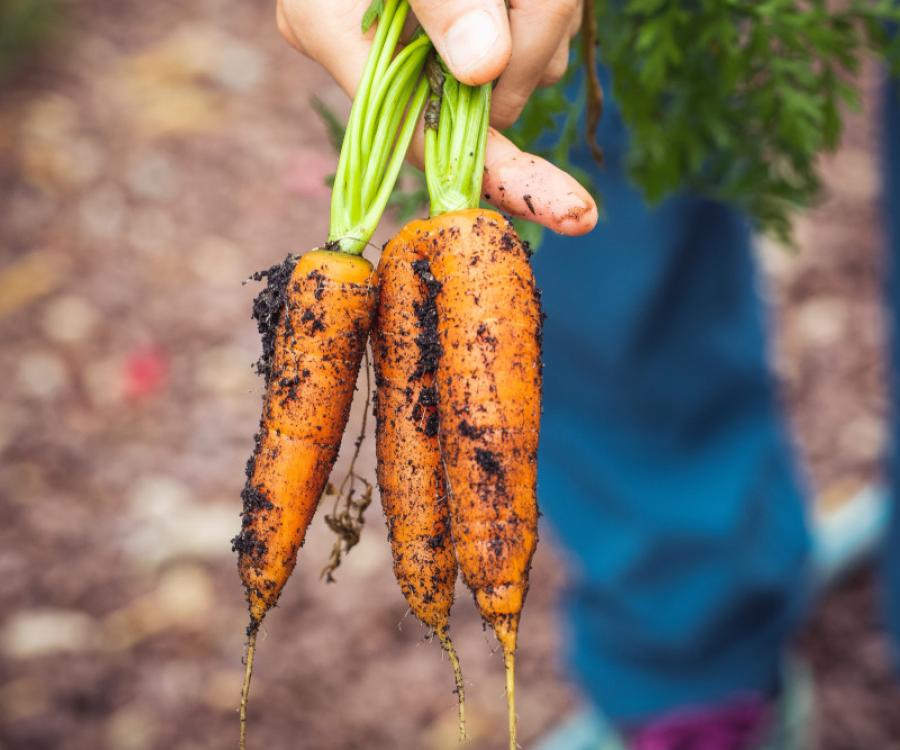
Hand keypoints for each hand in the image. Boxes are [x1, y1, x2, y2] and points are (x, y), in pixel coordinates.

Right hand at [277, 0, 596, 235]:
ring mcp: (421, 39)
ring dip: (546, 15)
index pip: (425, 139)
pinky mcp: (463, 23)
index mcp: (334, 32)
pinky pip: (531, 38)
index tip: (571, 210)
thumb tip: (484, 69)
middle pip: (487, 101)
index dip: (501, 175)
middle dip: (533, 45)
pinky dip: (546, 7)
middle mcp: (376, 50)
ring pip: (522, 67)